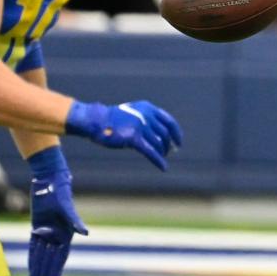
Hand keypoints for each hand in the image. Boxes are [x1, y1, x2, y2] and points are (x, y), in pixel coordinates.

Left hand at [27, 147, 87, 275]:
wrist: (49, 178)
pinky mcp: (38, 225)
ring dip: (39, 267)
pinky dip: (33, 256)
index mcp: (67, 231)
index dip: (57, 269)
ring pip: (42, 253)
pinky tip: (31, 267)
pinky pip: (34, 245)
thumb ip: (75, 221)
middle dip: (46, 272)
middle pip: (51, 258)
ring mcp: (47, 230)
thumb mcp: (66, 206)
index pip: (61, 256)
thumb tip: (86, 233)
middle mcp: (58, 233)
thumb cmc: (60, 190)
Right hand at [65, 101, 182, 169]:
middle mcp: (146, 115)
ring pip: (158, 143)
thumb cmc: (115, 119)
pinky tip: (163, 167)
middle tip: (166, 152)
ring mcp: (140, 125)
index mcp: (148, 108)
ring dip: (162, 153)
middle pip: (164, 134)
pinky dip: (158, 160)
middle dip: (167, 145)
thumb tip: (163, 137)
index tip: (179, 142)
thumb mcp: (134, 113)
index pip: (169, 121)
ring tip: (161, 158)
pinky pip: (150, 151)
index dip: (176, 133)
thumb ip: (148, 120)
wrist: (97, 121)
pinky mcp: (133, 138)